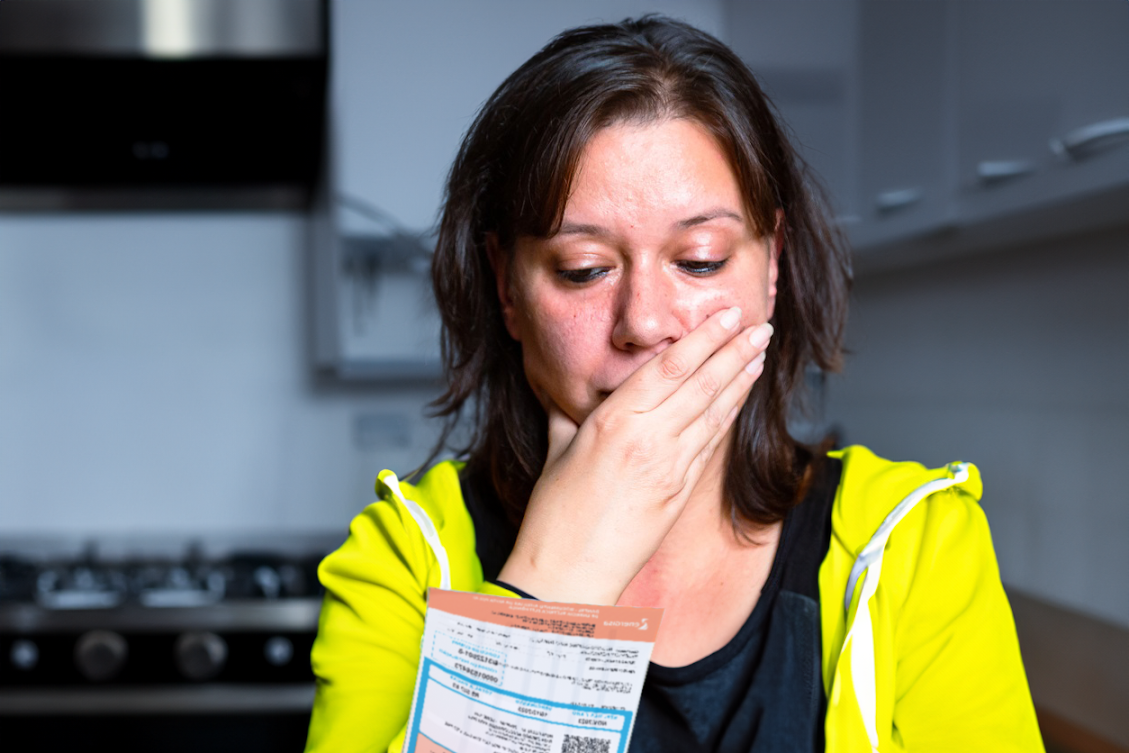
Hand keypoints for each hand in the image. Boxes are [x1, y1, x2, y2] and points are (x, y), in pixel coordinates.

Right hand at [497, 307, 772, 604]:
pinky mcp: (680, 494)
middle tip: (759, 324)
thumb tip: (569, 397)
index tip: (724, 316)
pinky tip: (741, 399)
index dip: (702, 339)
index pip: (667, 369)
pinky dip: (729, 416)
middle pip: (700, 384)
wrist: (570, 578)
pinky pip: (710, 445)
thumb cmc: (554, 518)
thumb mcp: (556, 452)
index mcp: (612, 423)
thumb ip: (568, 416)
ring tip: (759, 352)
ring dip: (741, 379)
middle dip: (733, 350)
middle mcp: (647, 441)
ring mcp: (669, 469)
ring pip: (714, 413)